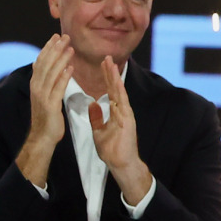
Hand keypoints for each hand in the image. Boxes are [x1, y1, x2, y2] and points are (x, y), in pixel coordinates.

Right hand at [16, 34, 73, 186]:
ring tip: (70, 47)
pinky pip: (57, 88)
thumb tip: (46, 68)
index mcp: (35, 85)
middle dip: (55, 48)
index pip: (41, 62)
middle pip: (45, 64)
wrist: (42, 138)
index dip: (48, 48)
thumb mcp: (45, 97)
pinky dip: (63, 76)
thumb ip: (46, 83)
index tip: (56, 37)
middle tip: (65, 36)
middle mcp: (36, 88)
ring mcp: (42, 96)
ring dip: (60, 59)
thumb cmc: (47, 118)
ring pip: (51, 73)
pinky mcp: (50, 105)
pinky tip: (71, 68)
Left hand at [90, 56, 151, 204]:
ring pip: (120, 92)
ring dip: (115, 78)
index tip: (103, 65)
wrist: (121, 163)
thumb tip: (92, 104)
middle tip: (107, 57)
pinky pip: (122, 103)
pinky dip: (118, 92)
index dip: (106, 78)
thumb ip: (97, 117)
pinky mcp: (127, 120)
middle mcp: (123, 110)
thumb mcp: (99, 131)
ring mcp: (126, 114)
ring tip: (111, 64)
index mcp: (116, 112)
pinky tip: (115, 82)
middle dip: (111, 73)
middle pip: (116, 88)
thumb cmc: (112, 150)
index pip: (110, 91)